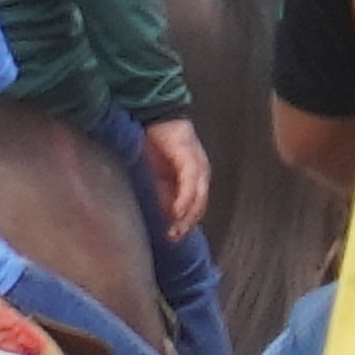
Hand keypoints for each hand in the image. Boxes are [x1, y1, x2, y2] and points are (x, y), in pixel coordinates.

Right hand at [140, 115, 212, 239]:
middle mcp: (200, 175)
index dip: (185, 225)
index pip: (195, 208)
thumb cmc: (154, 144)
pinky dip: (184, 200)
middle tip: (173, 238)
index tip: (172, 238)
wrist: (154, 116)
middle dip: (186, 225)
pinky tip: (175, 212)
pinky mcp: (190, 160)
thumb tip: (163, 217)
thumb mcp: (156, 176)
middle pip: (199, 207)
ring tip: (174, 230)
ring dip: (187, 217)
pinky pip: (190, 184)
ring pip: (198, 199)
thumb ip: (162, 194)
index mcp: (193, 179)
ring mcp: (198, 167)